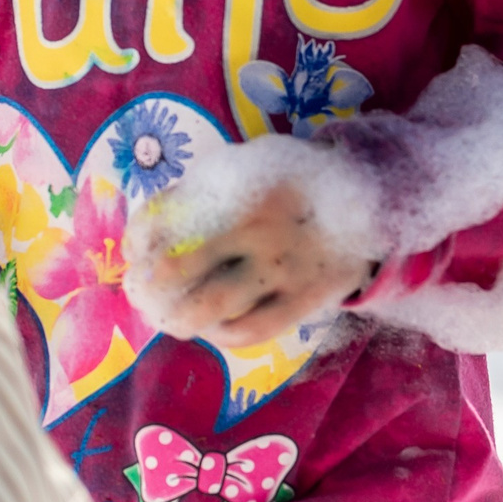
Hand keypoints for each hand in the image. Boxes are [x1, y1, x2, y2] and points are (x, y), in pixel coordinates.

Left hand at [129, 182, 374, 349]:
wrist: (369, 197)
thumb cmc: (284, 183)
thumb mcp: (242, 166)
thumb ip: (194, 193)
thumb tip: (142, 236)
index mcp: (236, 183)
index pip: (165, 218)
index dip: (138, 240)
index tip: (133, 252)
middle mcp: (255, 225)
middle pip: (179, 267)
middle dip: (150, 285)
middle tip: (142, 292)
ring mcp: (282, 266)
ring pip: (212, 305)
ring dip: (179, 317)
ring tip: (169, 318)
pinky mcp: (305, 298)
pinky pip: (253, 329)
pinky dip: (223, 334)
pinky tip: (212, 329)